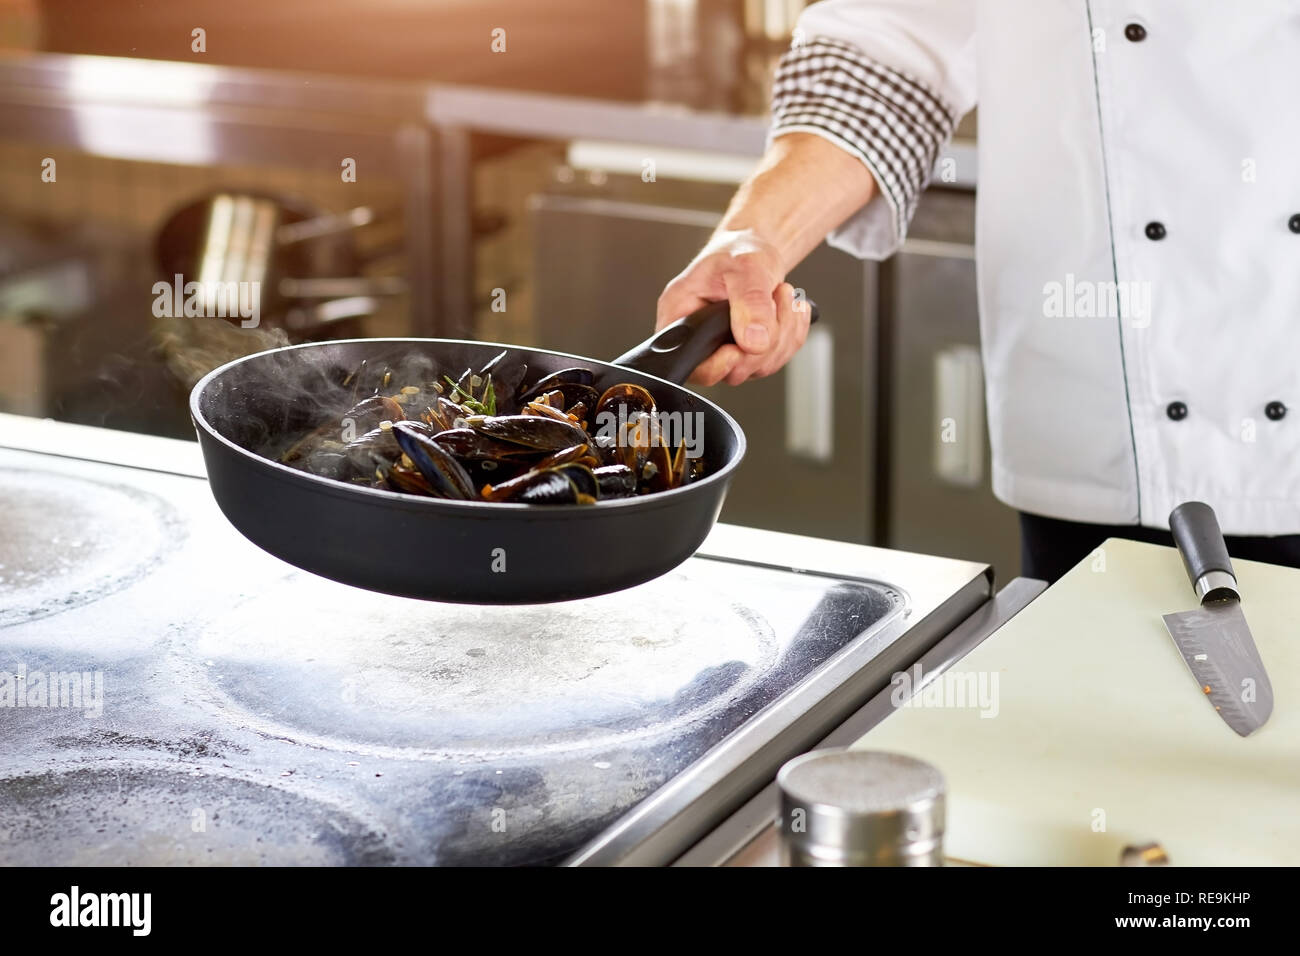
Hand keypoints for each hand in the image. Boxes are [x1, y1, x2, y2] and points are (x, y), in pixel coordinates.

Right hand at [655, 229, 812, 386]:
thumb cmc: (736, 252)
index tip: (744, 346)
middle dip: (765, 340)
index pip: (692, 363)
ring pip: (760, 366)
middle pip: (732, 371)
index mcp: (680, 318)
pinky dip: (792, 333)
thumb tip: (755, 340)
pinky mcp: (749, 353)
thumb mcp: (743, 266)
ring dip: (784, 332)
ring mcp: (725, 350)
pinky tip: (788, 307)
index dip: (719, 365)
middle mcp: (700, 340)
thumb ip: (749, 301)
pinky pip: (778, 358)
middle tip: (775, 299)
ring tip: (782, 294)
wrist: (753, 251)